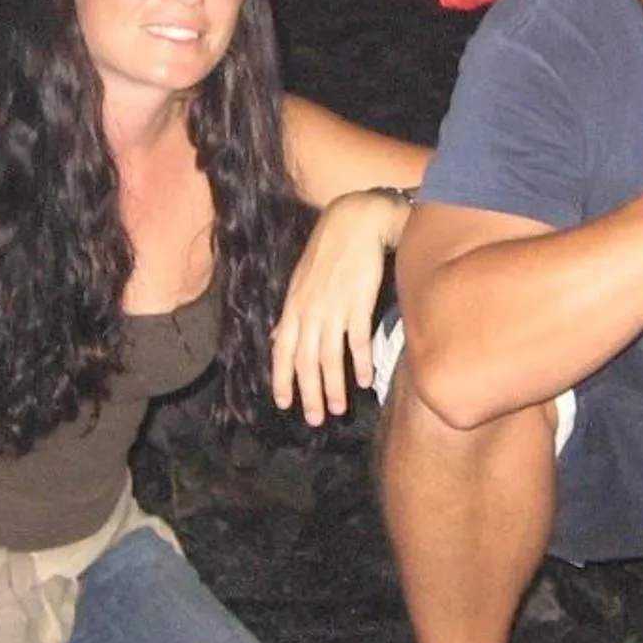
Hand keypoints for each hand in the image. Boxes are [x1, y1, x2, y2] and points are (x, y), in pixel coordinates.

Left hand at [268, 189, 405, 423]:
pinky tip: (364, 380)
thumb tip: (278, 337)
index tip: (284, 404)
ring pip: (329, 358)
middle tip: (314, 420)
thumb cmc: (327, 252)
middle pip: (305, 363)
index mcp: (292, 307)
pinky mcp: (358, 303)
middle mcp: (308, 312)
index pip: (282, 352)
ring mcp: (333, 309)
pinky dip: (360, 363)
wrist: (354, 222)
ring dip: (333, 388)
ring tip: (338, 409)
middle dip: (308, 395)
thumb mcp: (299, 283)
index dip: (281, 380)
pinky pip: (357, 341)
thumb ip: (290, 314)